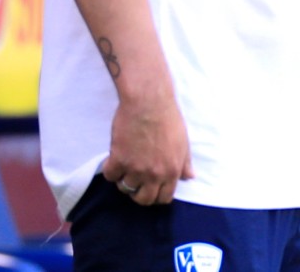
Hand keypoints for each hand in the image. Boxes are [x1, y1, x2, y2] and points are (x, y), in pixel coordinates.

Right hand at [102, 89, 193, 205]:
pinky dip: (110, 169)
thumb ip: (185, 163)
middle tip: (135, 180)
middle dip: (139, 193)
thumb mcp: (183, 142)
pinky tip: (114, 159)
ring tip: (125, 165)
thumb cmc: (168, 118)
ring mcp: (136, 169)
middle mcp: (155, 174)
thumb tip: (189, 177)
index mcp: (172, 171)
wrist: (149, 101)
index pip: (163, 198)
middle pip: (143, 199)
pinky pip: (110, 175)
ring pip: (125, 187)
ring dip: (124, 179)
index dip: (156, 195)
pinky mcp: (119, 159)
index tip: (150, 188)